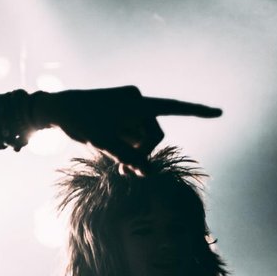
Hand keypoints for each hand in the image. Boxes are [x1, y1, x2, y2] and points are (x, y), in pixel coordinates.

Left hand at [37, 87, 220, 171]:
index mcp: (136, 102)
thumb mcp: (103, 142)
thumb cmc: (79, 120)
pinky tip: (114, 157)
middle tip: (127, 173)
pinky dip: (128, 148)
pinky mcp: (121, 116)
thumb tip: (149, 173)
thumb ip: (128, 157)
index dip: (197, 112)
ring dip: (135, 154)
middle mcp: (136, 102)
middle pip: (154, 134)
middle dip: (144, 153)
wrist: (57, 109)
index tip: (219, 113)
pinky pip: (132, 136)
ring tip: (120, 169)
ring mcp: (128, 109)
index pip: (173, 108)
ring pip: (143, 138)